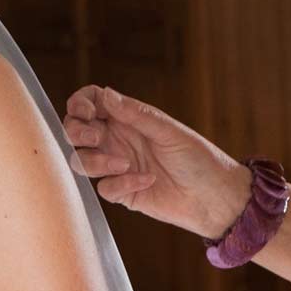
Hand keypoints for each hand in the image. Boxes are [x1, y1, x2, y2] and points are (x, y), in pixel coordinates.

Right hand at [61, 86, 251, 237]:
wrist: (214, 196)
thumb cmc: (198, 158)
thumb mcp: (168, 131)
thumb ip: (136, 114)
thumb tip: (106, 94)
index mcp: (127, 119)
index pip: (91, 103)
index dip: (80, 104)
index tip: (87, 112)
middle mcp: (118, 140)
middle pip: (76, 131)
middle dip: (75, 132)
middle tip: (95, 138)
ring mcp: (117, 167)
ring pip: (81, 161)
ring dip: (95, 162)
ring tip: (125, 164)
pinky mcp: (123, 193)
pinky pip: (104, 189)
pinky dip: (121, 184)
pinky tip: (147, 181)